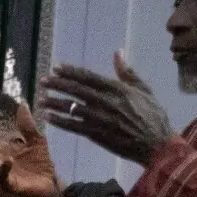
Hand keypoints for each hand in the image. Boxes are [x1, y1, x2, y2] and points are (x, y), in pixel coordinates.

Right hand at [0, 103, 61, 196]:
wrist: (51, 182)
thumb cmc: (40, 162)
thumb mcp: (35, 140)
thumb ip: (27, 125)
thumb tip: (23, 103)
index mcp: (3, 151)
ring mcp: (3, 175)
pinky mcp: (11, 186)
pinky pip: (4, 179)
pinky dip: (4, 169)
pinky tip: (8, 160)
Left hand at [38, 53, 174, 165]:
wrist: (155, 143)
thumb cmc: (152, 115)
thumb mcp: (143, 90)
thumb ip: (127, 72)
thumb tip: (118, 52)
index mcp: (117, 89)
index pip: (88, 77)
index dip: (70, 72)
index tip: (56, 68)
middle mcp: (106, 102)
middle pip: (76, 91)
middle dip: (57, 85)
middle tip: (43, 81)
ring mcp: (99, 119)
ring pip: (72, 109)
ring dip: (54, 103)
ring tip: (40, 99)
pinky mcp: (96, 135)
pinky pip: (74, 126)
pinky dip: (60, 122)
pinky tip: (48, 118)